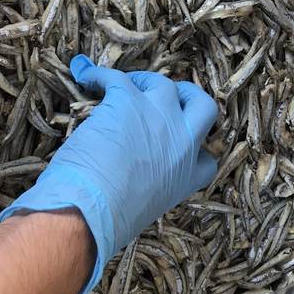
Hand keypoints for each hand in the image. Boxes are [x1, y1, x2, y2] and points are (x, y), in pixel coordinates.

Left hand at [0, 56, 217, 293]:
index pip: (208, 158)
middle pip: (204, 105)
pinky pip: (115, 77)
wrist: (90, 209)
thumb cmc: (110, 220)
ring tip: (126, 85)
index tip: (181, 145)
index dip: (197, 148)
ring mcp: (159, 116)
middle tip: (170, 96)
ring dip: (144, 81)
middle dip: (188, 96)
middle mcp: (182, 141)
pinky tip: (85, 73)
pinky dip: (97, 74)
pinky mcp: (129, 100)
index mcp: (188, 176)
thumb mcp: (147, 207)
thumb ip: (150, 187)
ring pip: (163, 83)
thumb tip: (130, 180)